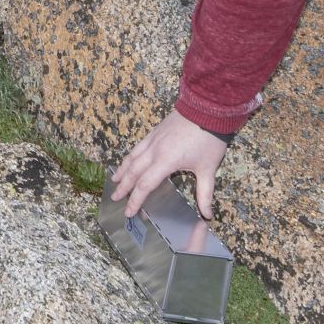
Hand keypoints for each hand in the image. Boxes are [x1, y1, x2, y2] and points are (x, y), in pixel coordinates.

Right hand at [109, 111, 228, 222]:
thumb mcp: (208, 169)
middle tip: (115, 198)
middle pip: (134, 172)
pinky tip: (128, 161)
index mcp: (166, 161)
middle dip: (123, 187)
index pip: (145, 185)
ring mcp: (153, 140)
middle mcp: (155, 151)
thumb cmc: (209, 140)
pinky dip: (130, 157)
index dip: (136, 200)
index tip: (129, 212)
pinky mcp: (155, 131)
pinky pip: (137, 147)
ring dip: (122, 171)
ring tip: (114, 181)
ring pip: (132, 157)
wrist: (208, 109)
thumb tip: (207, 214)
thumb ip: (205, 193)